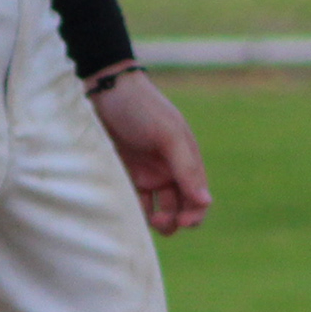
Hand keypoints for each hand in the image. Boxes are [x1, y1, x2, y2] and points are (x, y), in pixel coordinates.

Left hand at [86, 69, 210, 235]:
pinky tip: (130, 212)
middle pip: (180, 208)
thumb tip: (206, 202)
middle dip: (175, 221)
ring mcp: (146, 174)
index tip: (183, 221)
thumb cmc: (141, 108)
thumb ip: (186, 168)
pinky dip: (136, 213)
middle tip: (160, 219)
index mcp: (186, 160)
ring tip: (149, 218)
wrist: (104, 90)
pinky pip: (135, 203)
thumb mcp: (168, 134)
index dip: (195, 214)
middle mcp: (169, 170)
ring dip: (157, 221)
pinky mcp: (125, 175)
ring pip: (159, 211)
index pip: (198, 198)